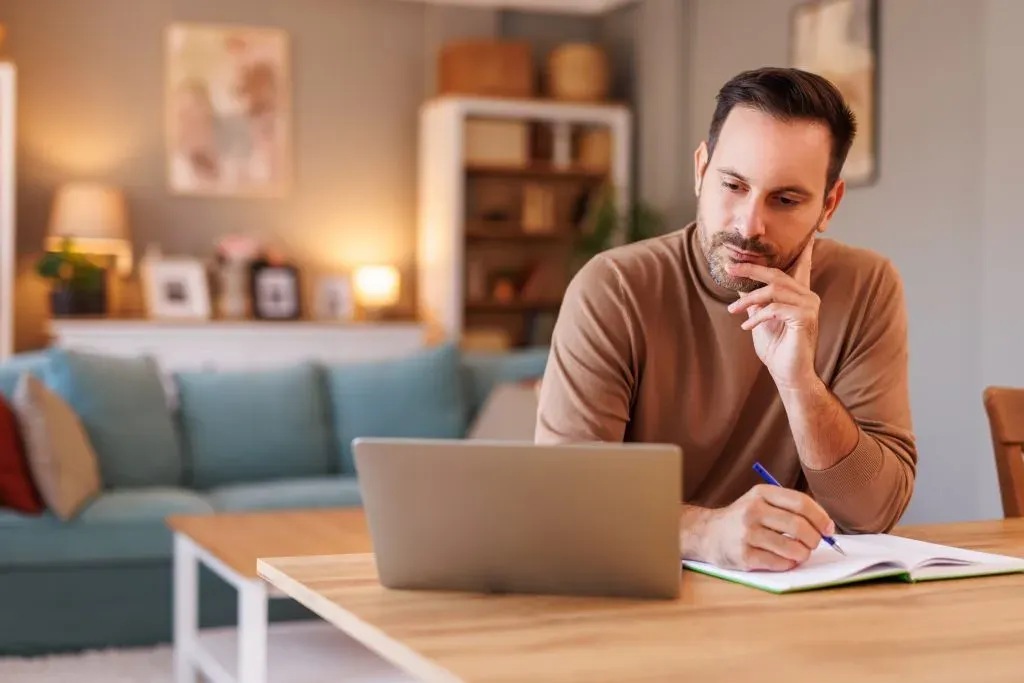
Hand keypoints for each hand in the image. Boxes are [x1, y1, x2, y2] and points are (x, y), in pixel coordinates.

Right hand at [692, 485, 835, 570]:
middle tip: (815, 544)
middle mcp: (752, 511)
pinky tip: (784, 560)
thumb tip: (826, 526)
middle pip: (799, 526)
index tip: (828, 529)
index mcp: (761, 493)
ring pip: (792, 548)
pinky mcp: (744, 555)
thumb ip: (789, 508)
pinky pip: (779, 563)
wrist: (708, 533)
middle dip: (815, 539)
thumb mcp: (761, 501)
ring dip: (803, 554)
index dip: (820, 517)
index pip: (801, 502)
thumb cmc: (744, 519)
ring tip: (799, 553)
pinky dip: (788, 564)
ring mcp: (747, 534)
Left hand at [726, 237, 818, 389]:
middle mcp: (808, 296)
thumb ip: (755, 302)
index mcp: (799, 294)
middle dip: (750, 270)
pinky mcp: (806, 318)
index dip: (799, 250)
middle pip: (777, 274)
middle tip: (730, 269)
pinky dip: (758, 316)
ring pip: (774, 290)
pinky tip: (747, 327)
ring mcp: (809, 306)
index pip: (800, 266)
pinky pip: (776, 308)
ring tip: (733, 311)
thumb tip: (740, 288)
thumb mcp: (760, 319)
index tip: (800, 234)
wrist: (789, 374)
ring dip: (749, 299)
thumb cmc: (776, 348)